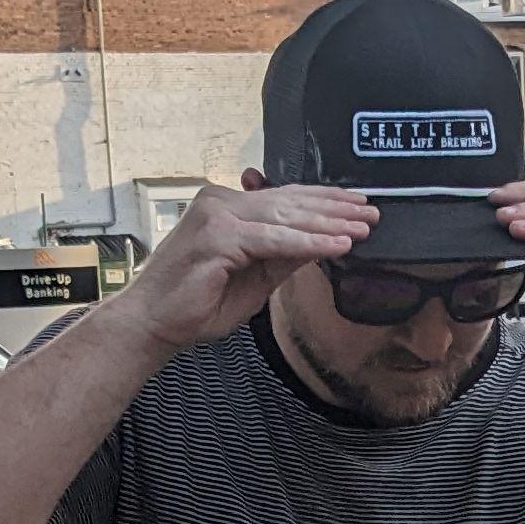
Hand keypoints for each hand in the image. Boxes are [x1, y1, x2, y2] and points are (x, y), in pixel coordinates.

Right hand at [124, 174, 374, 353]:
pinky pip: (274, 240)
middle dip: (334, 208)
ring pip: (285, 218)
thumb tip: (319, 246)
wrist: (153, 323)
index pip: (283, 200)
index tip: (356, 206)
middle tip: (371, 210)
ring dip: (329, 224)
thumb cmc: (194, 305)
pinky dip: (309, 243)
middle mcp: (221, 203)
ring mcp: (217, 216)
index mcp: (227, 208)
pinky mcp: (218, 238)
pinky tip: (338, 246)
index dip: (322, 202)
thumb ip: (282, 259)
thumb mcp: (253, 280)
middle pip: (289, 203)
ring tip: (362, 227)